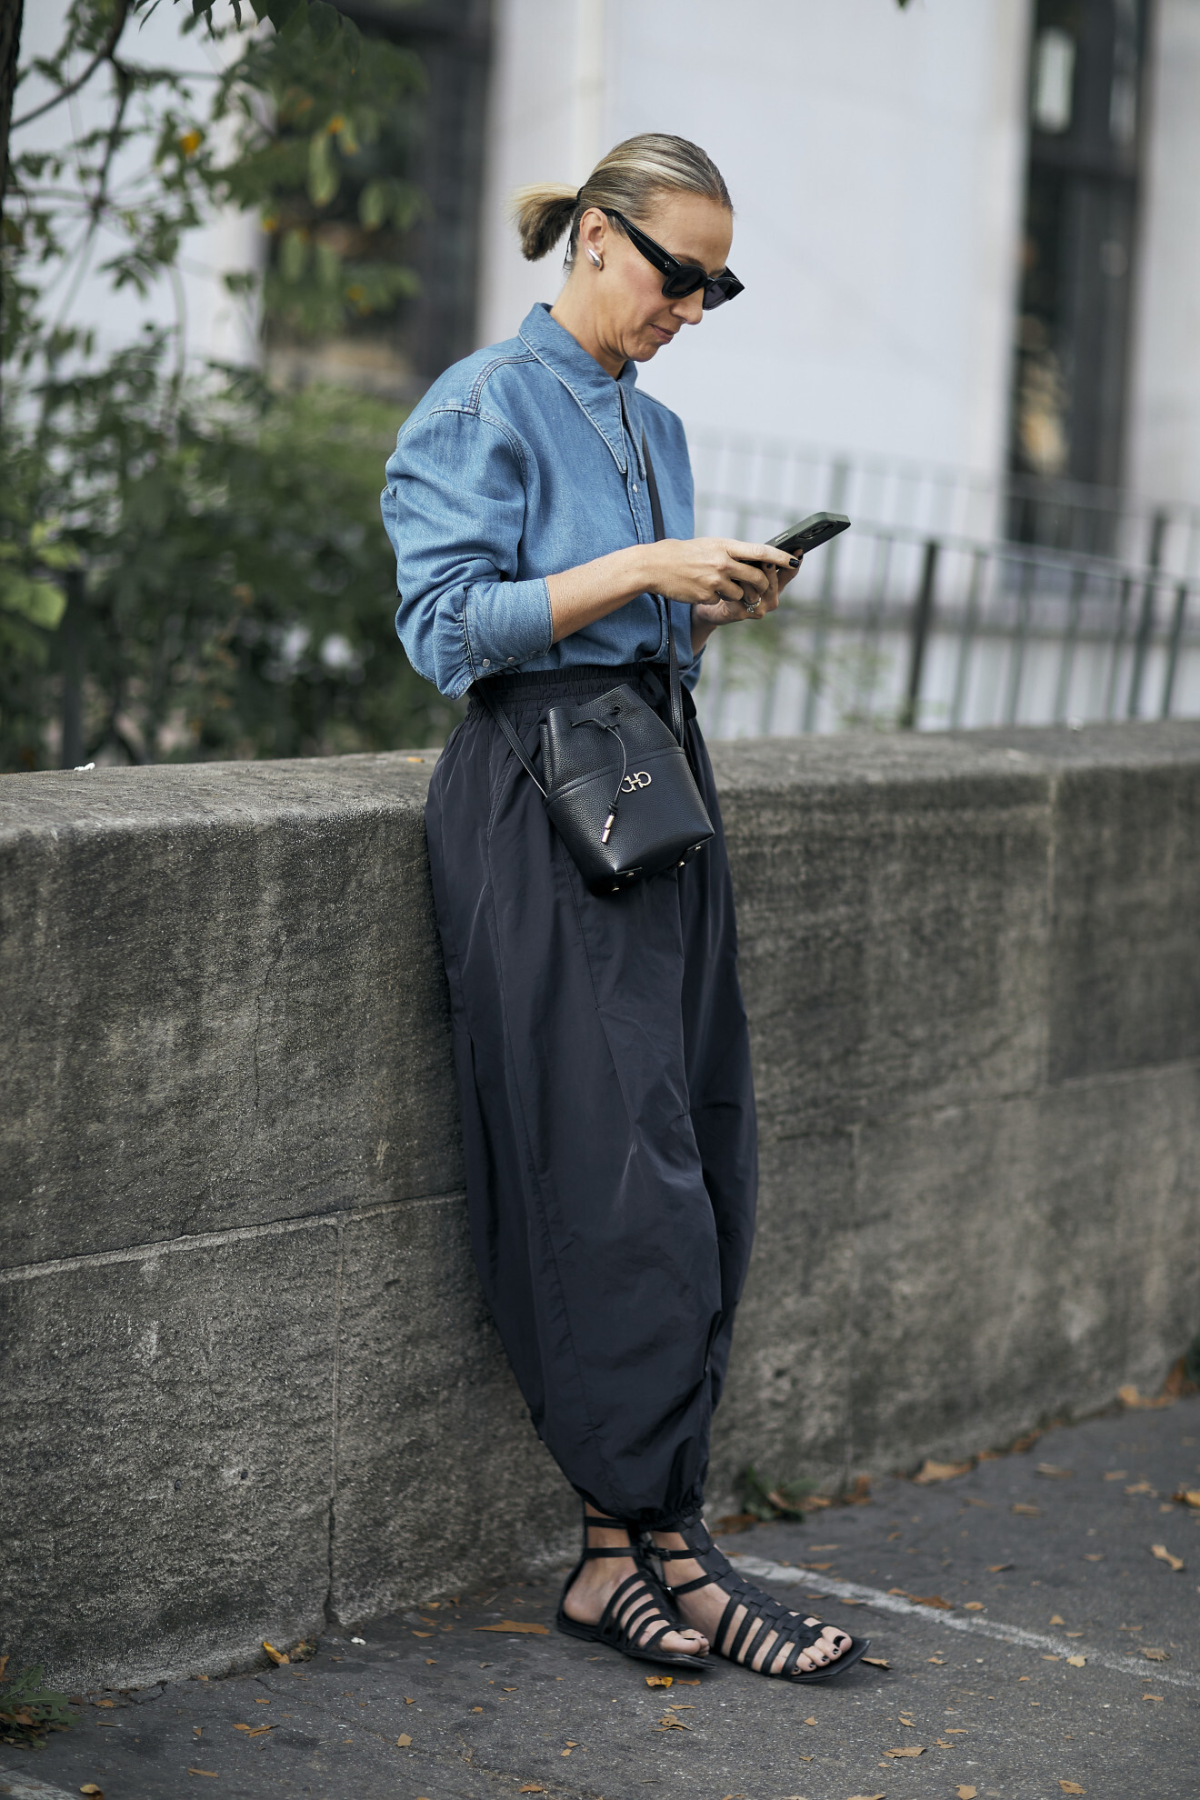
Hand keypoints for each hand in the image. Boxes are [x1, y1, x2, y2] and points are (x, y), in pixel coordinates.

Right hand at [644, 537, 797, 621]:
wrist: (655, 565)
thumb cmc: (684, 554)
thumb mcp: (710, 546)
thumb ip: (733, 553)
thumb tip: (758, 561)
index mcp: (726, 546)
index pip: (761, 552)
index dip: (780, 557)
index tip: (795, 559)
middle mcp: (723, 562)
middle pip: (757, 578)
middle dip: (762, 586)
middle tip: (758, 588)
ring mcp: (715, 580)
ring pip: (741, 594)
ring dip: (734, 595)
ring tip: (717, 585)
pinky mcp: (706, 595)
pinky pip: (720, 601)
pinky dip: (715, 599)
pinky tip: (700, 590)